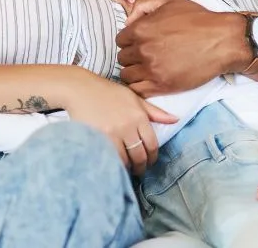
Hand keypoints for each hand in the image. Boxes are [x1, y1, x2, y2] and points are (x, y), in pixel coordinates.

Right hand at [63, 73, 177, 175]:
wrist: (81, 89)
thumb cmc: (108, 92)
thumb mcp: (134, 98)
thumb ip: (154, 111)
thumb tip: (176, 120)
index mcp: (139, 116)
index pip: (152, 145)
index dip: (152, 157)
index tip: (149, 161)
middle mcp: (127, 126)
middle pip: (140, 155)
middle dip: (141, 166)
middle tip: (139, 170)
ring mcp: (112, 133)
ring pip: (125, 160)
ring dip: (127, 168)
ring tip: (126, 169)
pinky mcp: (97, 138)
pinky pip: (109, 158)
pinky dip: (113, 164)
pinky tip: (113, 164)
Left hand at [118, 0, 246, 96]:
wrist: (222, 41)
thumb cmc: (198, 19)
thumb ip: (143, 5)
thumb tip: (128, 21)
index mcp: (141, 29)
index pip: (120, 40)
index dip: (129, 41)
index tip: (139, 43)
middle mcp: (143, 50)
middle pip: (123, 58)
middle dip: (131, 56)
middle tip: (145, 56)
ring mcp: (151, 69)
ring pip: (127, 75)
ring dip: (134, 72)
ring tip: (146, 69)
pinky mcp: (162, 86)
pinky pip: (138, 90)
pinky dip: (139, 87)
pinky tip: (148, 81)